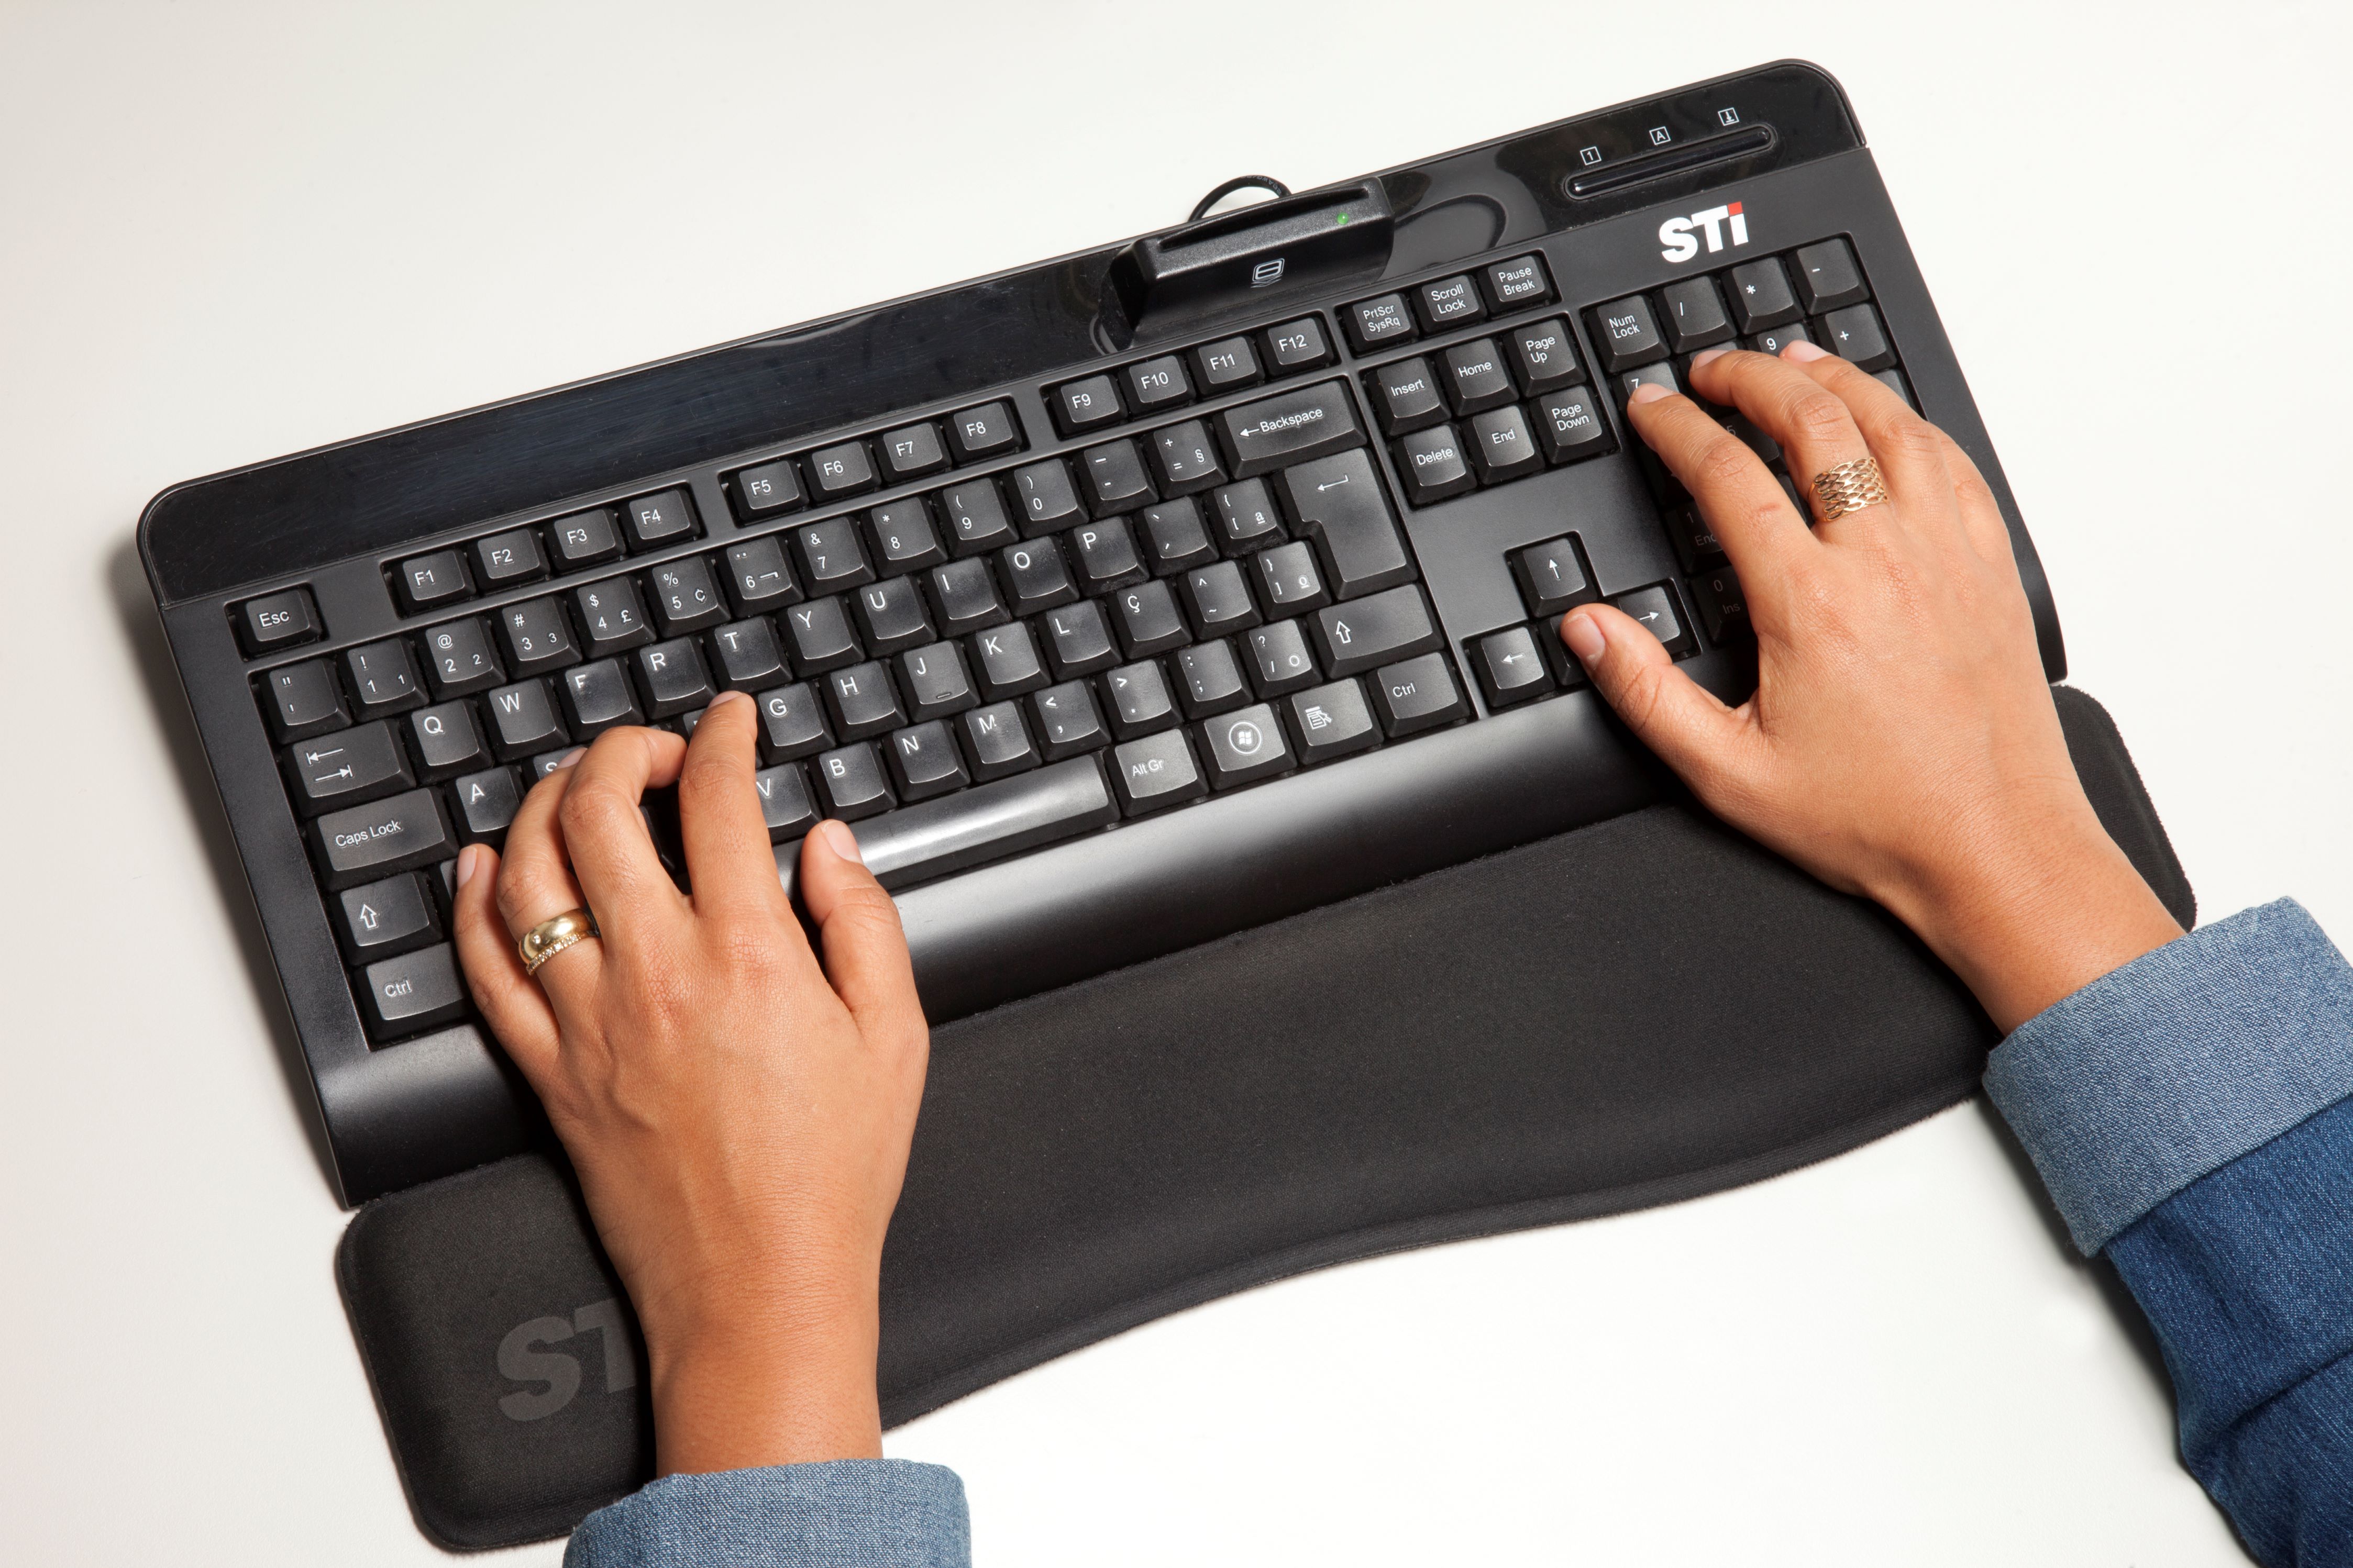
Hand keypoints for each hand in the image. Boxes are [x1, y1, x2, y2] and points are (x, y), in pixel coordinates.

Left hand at [450, 691, 927, 1473]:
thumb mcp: (896, 1038)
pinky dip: (472, 900)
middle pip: (600, 811)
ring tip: (574, 786)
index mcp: (750, 956)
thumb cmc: (830, 1175)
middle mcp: (657, 973)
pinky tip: (485, 865)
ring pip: (527, 872)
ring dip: (543, 803)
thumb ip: (864, 925)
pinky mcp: (549, 1071)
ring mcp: (588, 1021)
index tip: (731, 722)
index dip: (723, 738)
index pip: (718, 801)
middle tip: (656, 749)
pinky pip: (483, 967)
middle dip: (624, 749)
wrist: (759, 1287)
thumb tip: (830, 846)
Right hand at [1562, 342, 2179, 1031]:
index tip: (1652, 408)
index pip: (1728, 474)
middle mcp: (1884, 560)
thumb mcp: (1728, 773)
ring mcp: (1947, 555)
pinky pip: (1952, 461)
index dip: (1678, 427)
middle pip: (1812, 419)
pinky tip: (1886, 416)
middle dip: (1750, 376)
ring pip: (1890, 422)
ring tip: (1792, 361)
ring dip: (1834, 378)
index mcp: (1811, 603)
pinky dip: (1909, 421)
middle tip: (1711, 369)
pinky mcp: (1992, 568)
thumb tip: (1585, 628)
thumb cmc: (1876, 818)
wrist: (1995, 848)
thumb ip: (1645, 691)